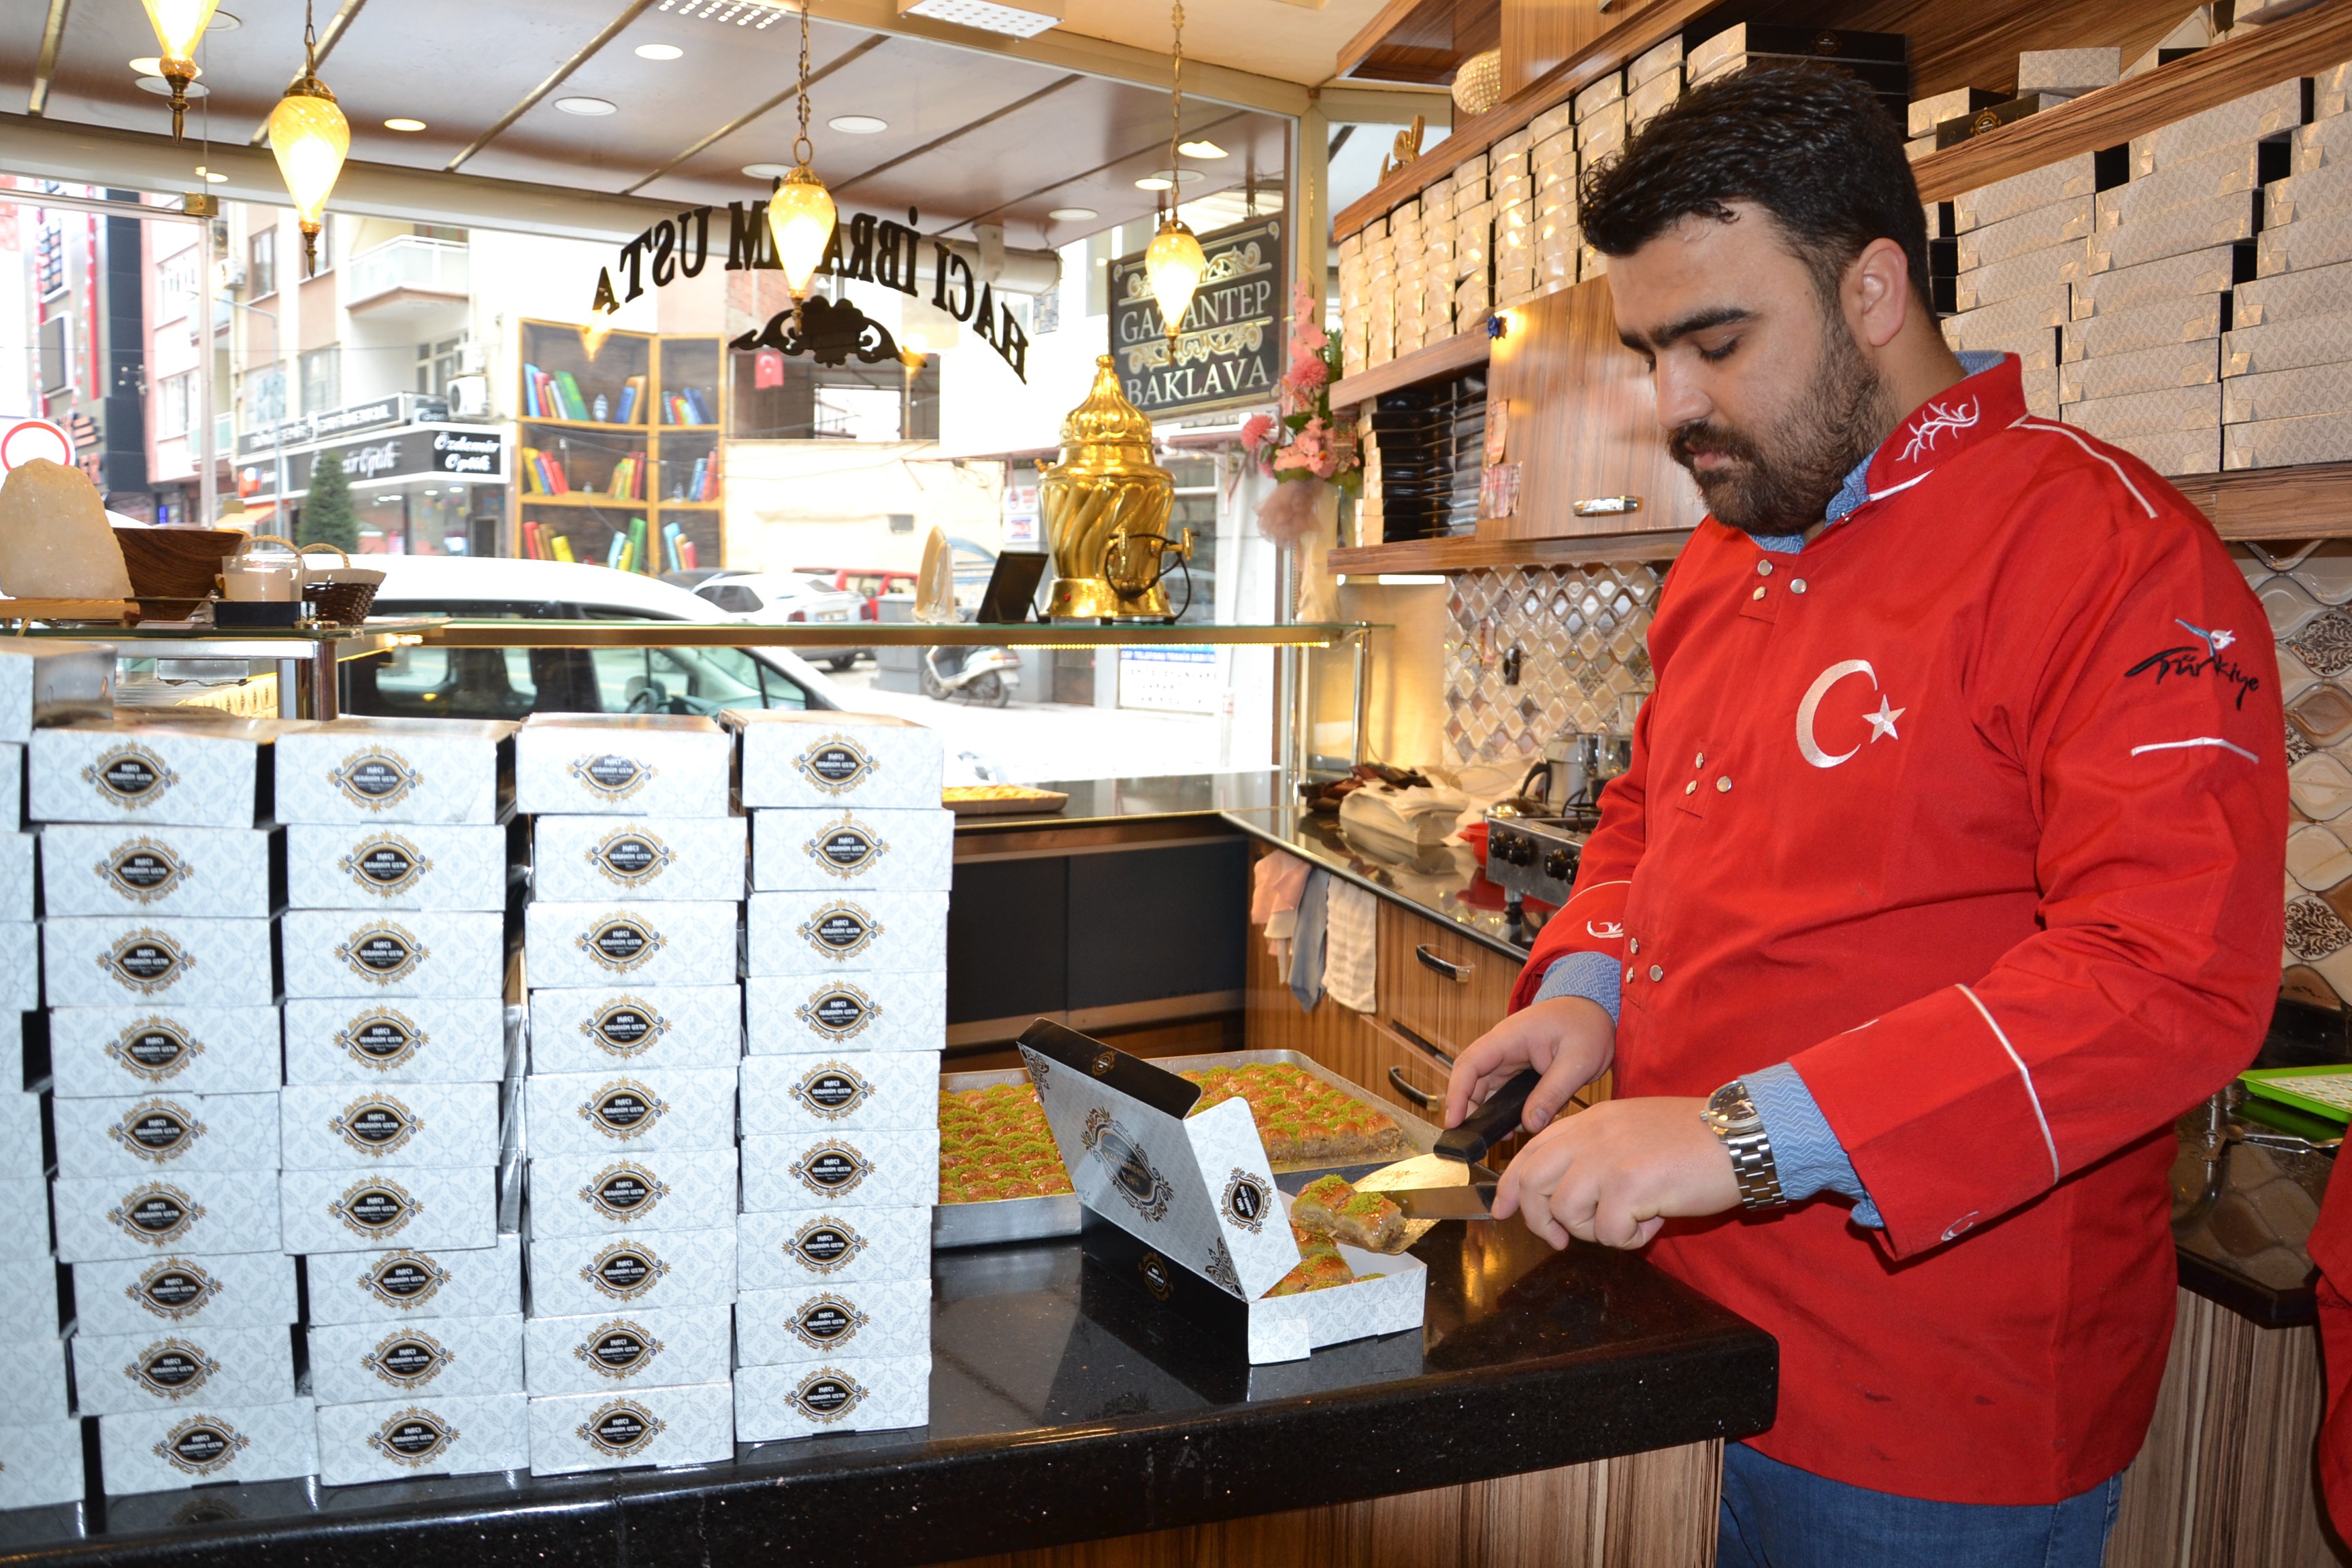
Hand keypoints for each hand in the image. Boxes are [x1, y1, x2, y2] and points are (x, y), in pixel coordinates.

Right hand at [1443, 996, 1615, 1135]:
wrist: (1595, 1009)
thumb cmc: (1587, 1024)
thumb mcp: (1578, 1060)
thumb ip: (1553, 1093)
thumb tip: (1530, 1124)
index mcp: (1509, 1037)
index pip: (1470, 1064)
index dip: (1456, 1094)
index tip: (1453, 1123)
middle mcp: (1502, 1048)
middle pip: (1472, 1081)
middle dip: (1470, 1111)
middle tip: (1478, 1141)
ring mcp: (1509, 1059)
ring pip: (1486, 1090)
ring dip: (1489, 1114)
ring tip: (1503, 1136)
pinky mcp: (1518, 1070)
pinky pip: (1503, 1093)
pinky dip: (1505, 1110)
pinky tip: (1519, 1125)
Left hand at [1492, 1097, 1741, 1249]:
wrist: (1741, 1136)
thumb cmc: (1694, 1140)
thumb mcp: (1631, 1130)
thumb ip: (1594, 1152)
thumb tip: (1563, 1192)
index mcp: (1590, 1120)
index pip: (1530, 1151)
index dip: (1509, 1186)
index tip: (1502, 1211)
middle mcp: (1591, 1135)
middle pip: (1532, 1183)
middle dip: (1540, 1220)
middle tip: (1561, 1239)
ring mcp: (1607, 1159)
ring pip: (1566, 1212)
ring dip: (1595, 1230)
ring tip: (1630, 1220)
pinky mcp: (1629, 1186)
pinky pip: (1608, 1233)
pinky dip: (1630, 1239)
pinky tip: (1655, 1220)